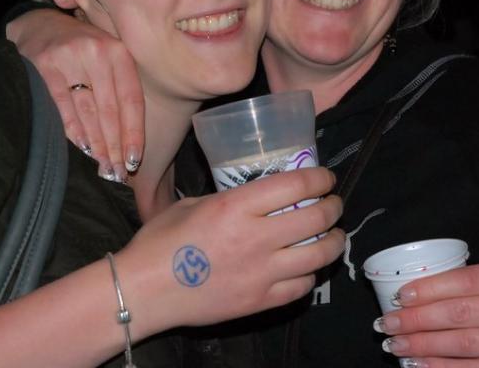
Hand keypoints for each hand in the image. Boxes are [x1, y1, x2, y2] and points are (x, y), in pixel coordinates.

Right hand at [7, 9, 141, 180]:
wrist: (40, 25)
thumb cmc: (83, 50)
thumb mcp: (108, 58)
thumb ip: (120, 89)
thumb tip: (130, 140)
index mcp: (119, 52)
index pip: (132, 99)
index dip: (134, 132)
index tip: (135, 159)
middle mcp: (97, 52)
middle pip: (110, 109)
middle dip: (115, 145)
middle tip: (118, 171)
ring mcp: (69, 58)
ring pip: (88, 111)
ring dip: (97, 144)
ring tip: (103, 166)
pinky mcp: (44, 66)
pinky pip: (62, 106)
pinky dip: (73, 130)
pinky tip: (82, 147)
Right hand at [119, 167, 344, 333]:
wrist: (144, 292)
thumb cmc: (160, 241)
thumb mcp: (192, 204)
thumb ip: (227, 200)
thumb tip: (251, 197)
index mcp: (236, 207)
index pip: (295, 186)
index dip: (319, 178)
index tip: (326, 177)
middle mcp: (255, 238)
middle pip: (316, 219)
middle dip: (333, 207)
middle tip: (333, 203)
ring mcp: (261, 273)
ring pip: (318, 255)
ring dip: (334, 241)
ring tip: (334, 234)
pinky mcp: (259, 302)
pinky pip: (301, 287)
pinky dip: (311, 273)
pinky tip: (308, 266)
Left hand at [374, 261, 478, 366]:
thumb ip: (476, 283)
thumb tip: (417, 291)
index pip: (463, 281)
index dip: (427, 289)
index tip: (400, 297)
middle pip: (458, 314)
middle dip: (415, 320)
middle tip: (386, 323)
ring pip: (463, 345)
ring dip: (422, 346)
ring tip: (395, 345)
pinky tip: (419, 365)